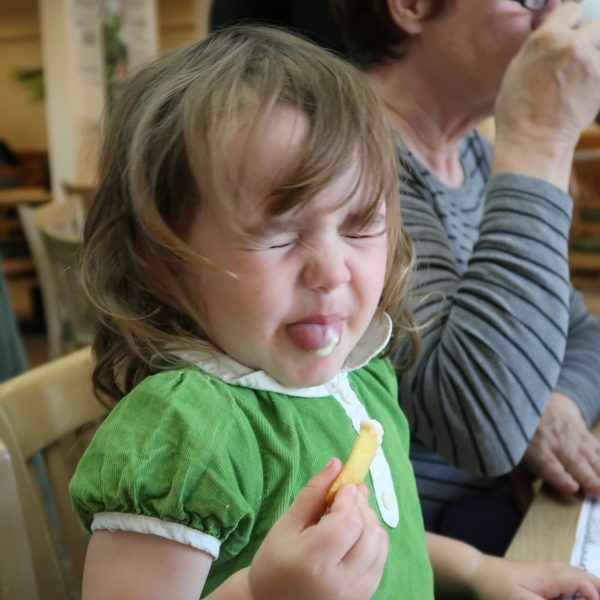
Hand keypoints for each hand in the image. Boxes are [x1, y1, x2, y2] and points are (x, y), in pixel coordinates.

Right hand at [248, 458, 387, 599]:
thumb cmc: (275, 563)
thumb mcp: (287, 524)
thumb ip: (313, 493)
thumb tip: (336, 463)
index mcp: (315, 561)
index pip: (349, 522)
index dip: (349, 499)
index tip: (341, 488)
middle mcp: (341, 581)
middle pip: (369, 532)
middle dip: (362, 506)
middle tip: (348, 495)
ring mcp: (356, 593)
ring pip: (380, 544)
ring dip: (370, 522)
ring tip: (349, 515)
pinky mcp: (364, 596)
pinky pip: (381, 560)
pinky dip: (373, 540)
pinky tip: (355, 536)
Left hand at [467, 554, 599, 598]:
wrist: (473, 572)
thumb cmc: (496, 588)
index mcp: (551, 577)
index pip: (584, 583)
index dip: (594, 596)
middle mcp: (549, 571)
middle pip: (581, 575)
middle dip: (595, 588)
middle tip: (598, 598)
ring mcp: (540, 571)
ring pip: (572, 575)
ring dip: (585, 586)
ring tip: (591, 597)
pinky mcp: (533, 575)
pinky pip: (560, 577)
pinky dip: (572, 585)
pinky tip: (570, 595)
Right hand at [493, 2, 599, 187]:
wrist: (533, 141)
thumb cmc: (518, 112)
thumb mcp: (517, 70)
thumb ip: (539, 47)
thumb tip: (555, 34)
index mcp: (545, 38)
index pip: (571, 10)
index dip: (571, 23)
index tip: (570, 36)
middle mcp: (571, 44)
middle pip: (595, 27)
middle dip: (589, 41)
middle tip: (577, 64)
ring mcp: (590, 61)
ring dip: (594, 61)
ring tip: (578, 83)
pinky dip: (596, 79)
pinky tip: (582, 95)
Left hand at [521, 392, 599, 495]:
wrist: (539, 409)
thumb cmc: (527, 444)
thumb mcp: (516, 465)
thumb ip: (522, 490)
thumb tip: (526, 516)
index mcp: (536, 452)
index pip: (548, 465)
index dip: (559, 476)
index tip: (571, 486)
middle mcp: (556, 443)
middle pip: (574, 461)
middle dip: (588, 476)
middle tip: (599, 492)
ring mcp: (574, 437)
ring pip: (591, 455)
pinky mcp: (588, 436)